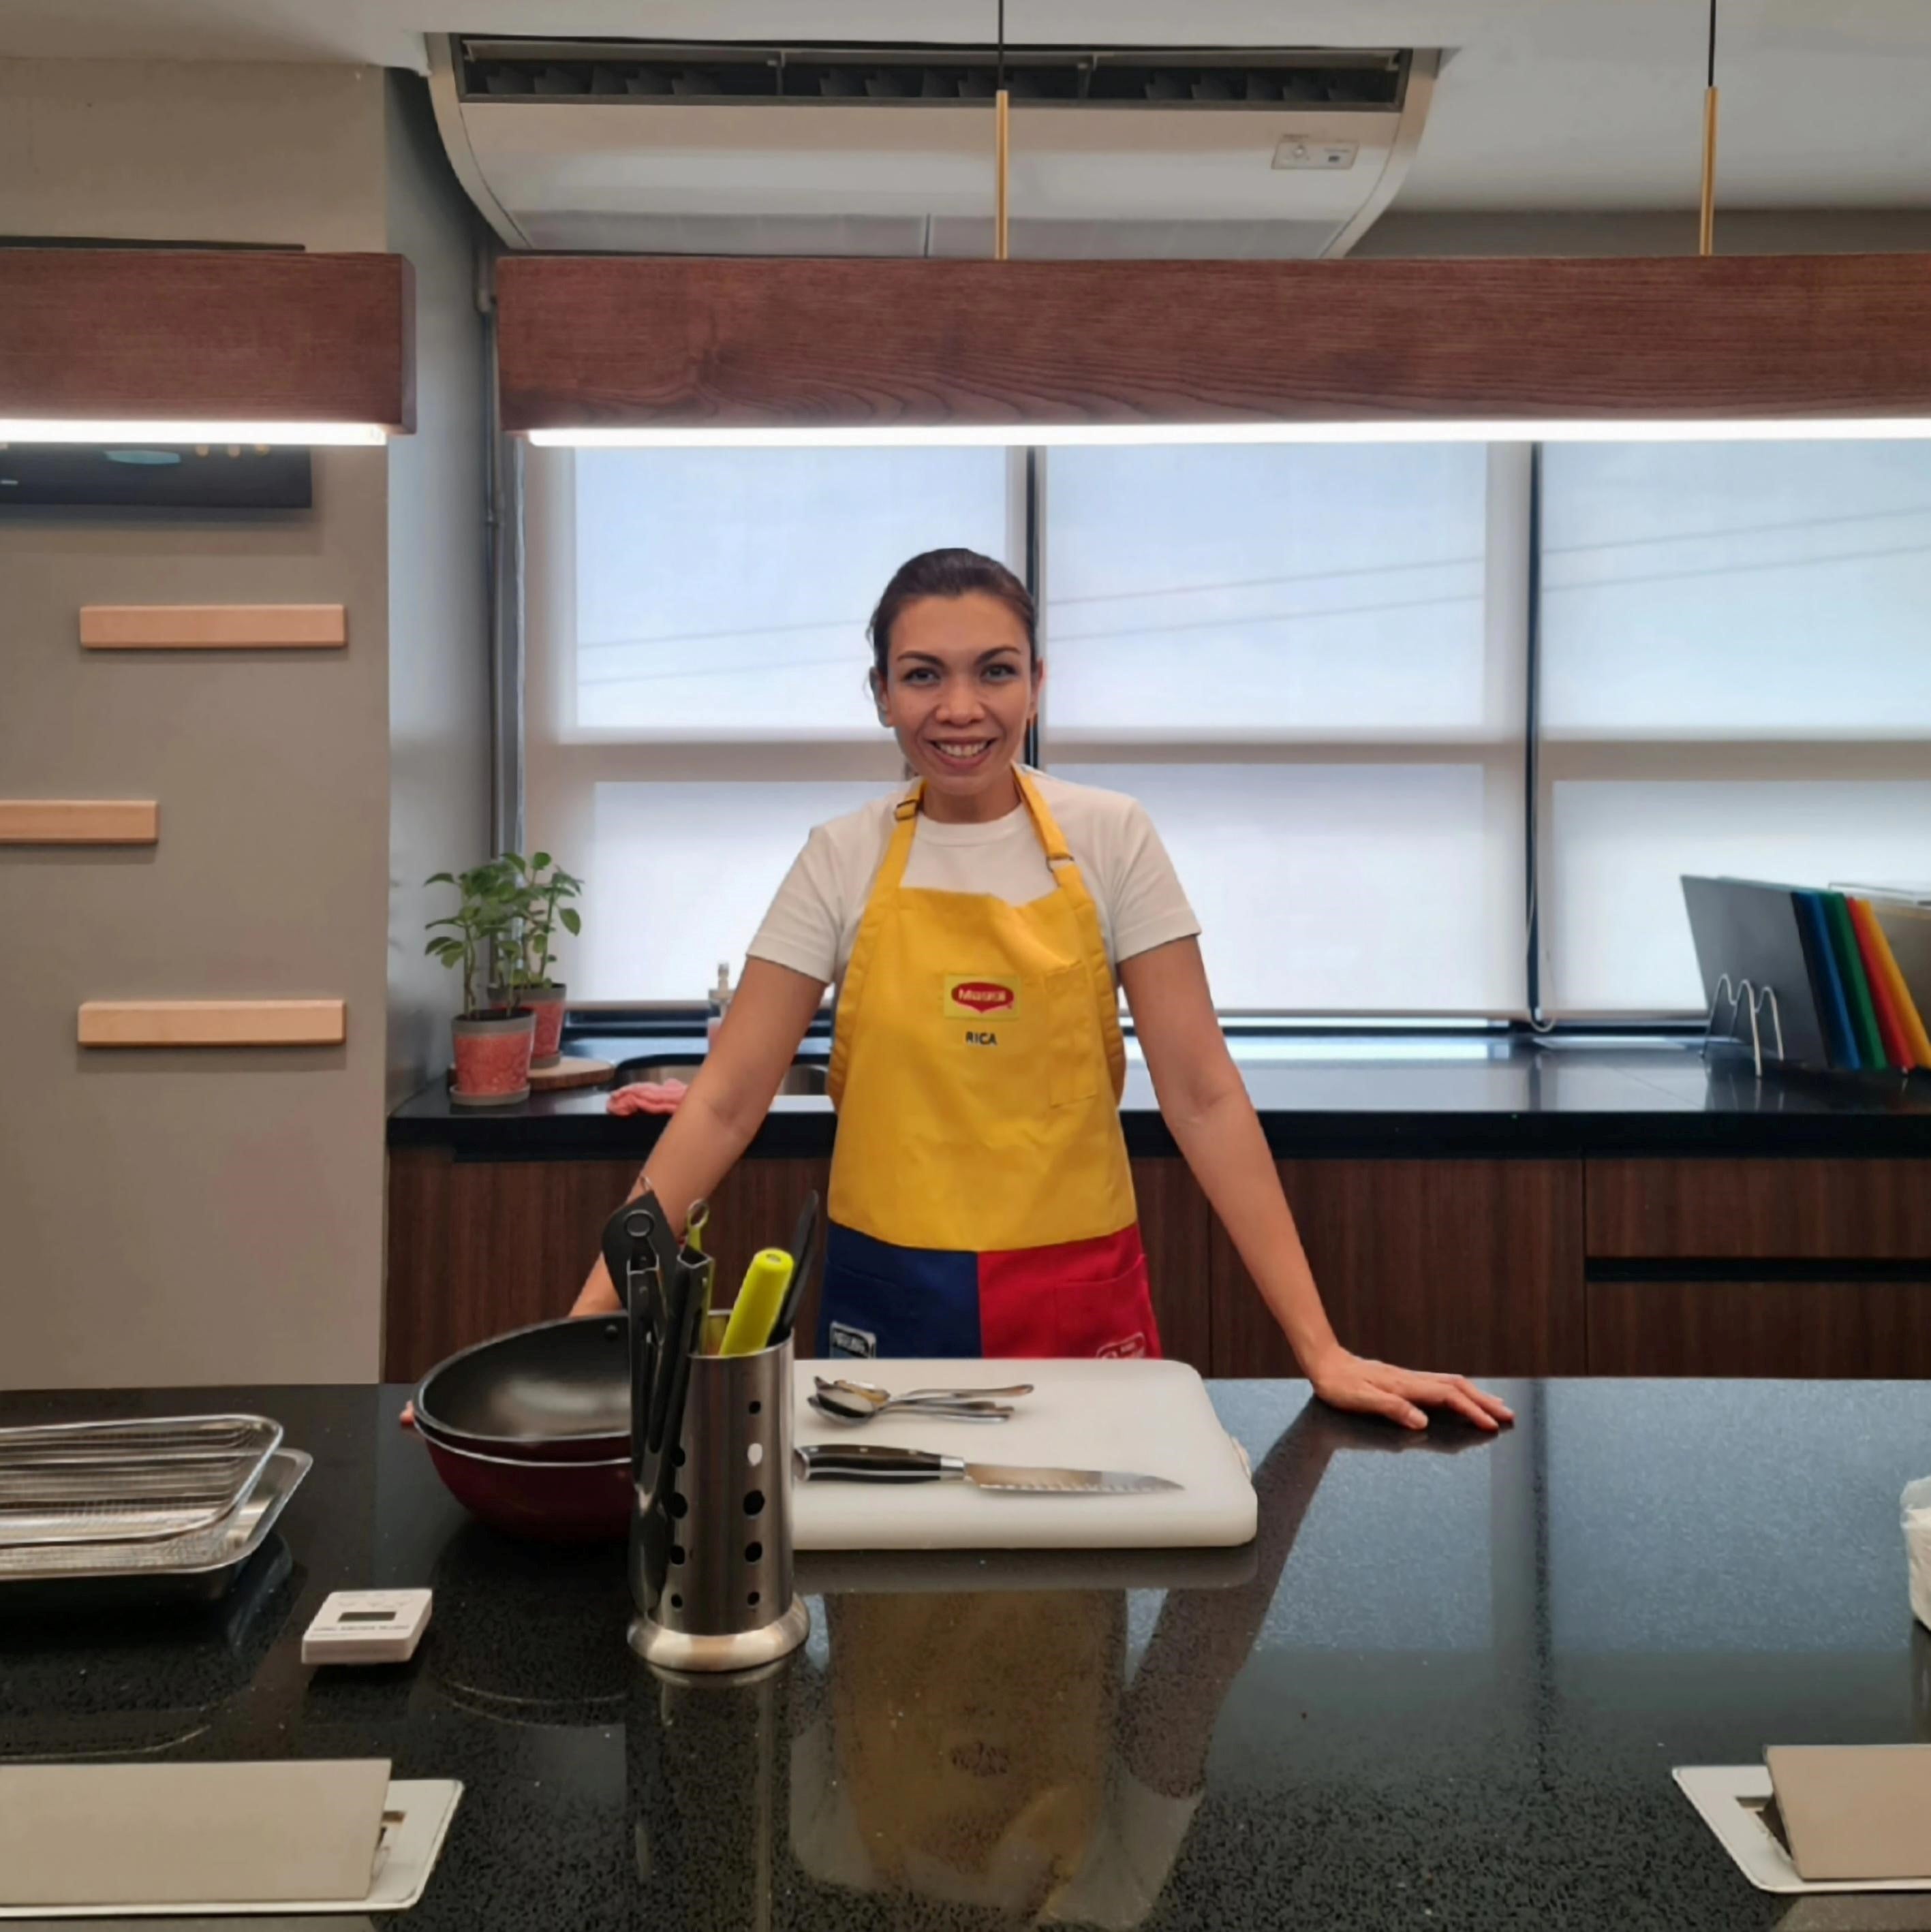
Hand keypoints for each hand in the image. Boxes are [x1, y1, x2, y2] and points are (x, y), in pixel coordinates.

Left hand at [1305, 1347, 1513, 1433]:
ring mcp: (1408, 1378)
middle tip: (1509, 1416)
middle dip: (1484, 1402)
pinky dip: (1458, 1392)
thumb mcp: (1360, 1400)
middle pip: (1457, 1387)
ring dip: (1475, 1395)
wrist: (1324, 1362)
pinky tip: (1461, 1397)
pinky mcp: (1403, 1380)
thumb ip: (1392, 1409)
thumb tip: (1422, 1421)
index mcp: (1405, 1386)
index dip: (1471, 1411)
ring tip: (1495, 1407)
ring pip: (1451, 1384)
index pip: (1447, 1397)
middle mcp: (1411, 1380)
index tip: (1491, 1425)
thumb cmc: (1338, 1385)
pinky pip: (1439, 1384)